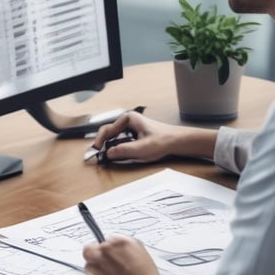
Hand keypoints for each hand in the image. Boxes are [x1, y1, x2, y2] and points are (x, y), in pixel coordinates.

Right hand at [92, 111, 216, 162]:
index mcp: (128, 119)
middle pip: (109, 133)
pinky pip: (121, 140)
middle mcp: (128, 121)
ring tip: (108, 156)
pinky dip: (117, 147)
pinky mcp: (134, 134)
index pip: (107, 129)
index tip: (96, 150)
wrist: (178, 142)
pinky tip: (119, 154)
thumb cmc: (164, 141)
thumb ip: (123, 151)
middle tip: (99, 155)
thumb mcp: (141, 148)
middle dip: (103, 144)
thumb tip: (107, 153)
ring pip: (114, 137)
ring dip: (111, 146)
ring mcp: (131, 127)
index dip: (99, 141)